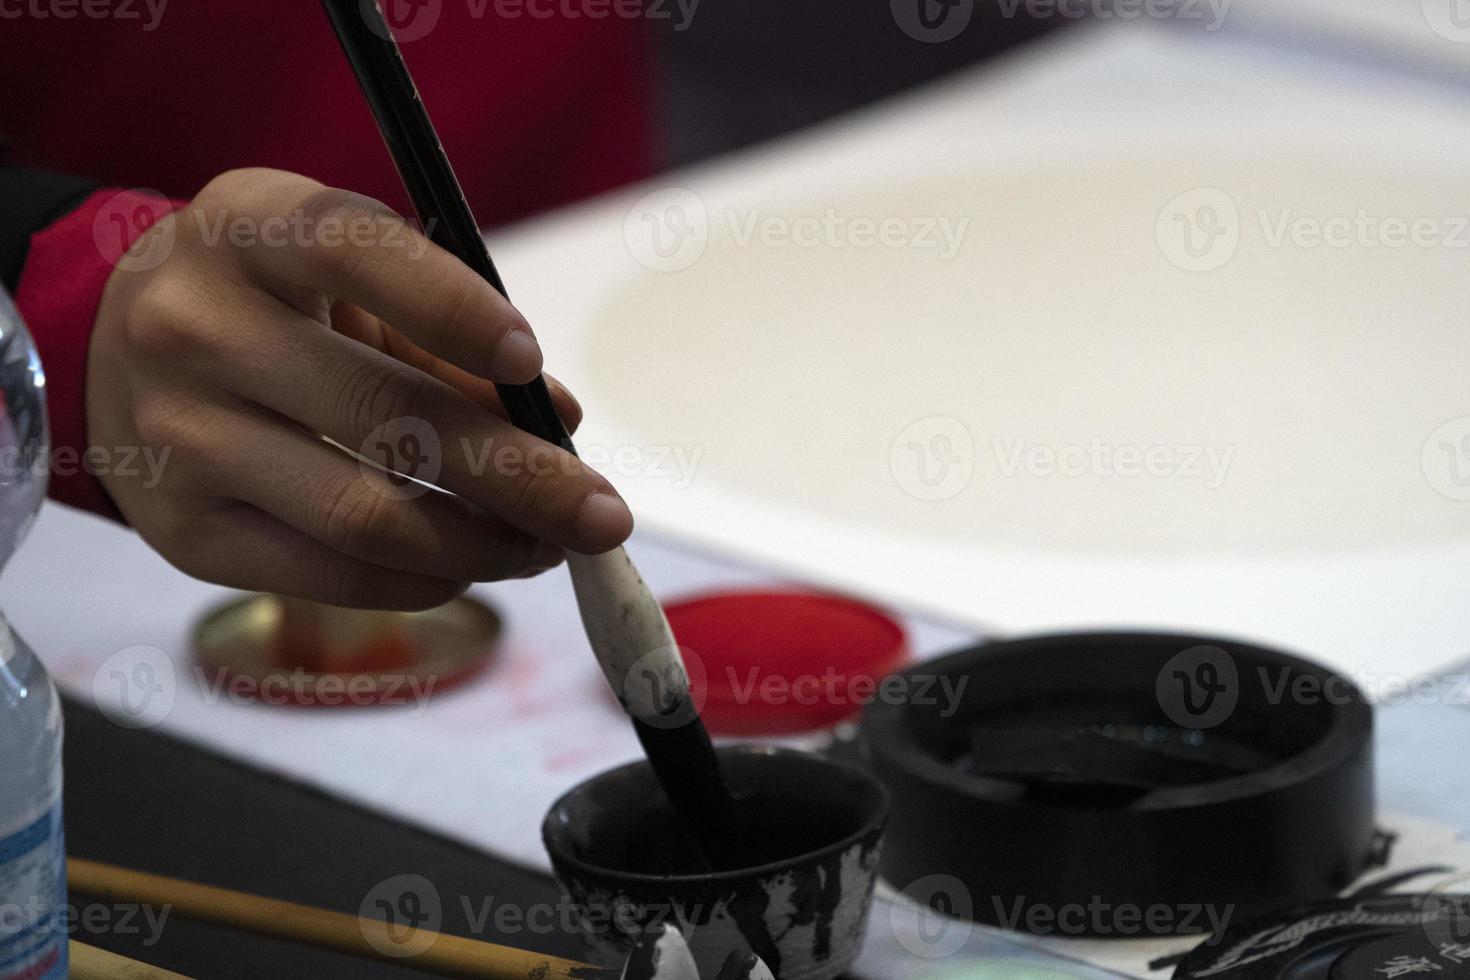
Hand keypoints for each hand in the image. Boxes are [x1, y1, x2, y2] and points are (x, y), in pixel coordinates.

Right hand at [88, 168, 632, 609]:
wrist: (117, 350)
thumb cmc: (273, 300)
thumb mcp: (349, 276)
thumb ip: (449, 336)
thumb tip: (559, 422)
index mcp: (246, 230)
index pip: (353, 252)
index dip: (451, 308)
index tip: (532, 360)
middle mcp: (196, 330)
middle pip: (384, 417)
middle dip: (520, 477)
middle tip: (603, 514)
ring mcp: (180, 438)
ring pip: (363, 517)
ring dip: (484, 544)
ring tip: (548, 546)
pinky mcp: (184, 531)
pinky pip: (328, 575)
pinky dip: (423, 579)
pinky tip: (471, 564)